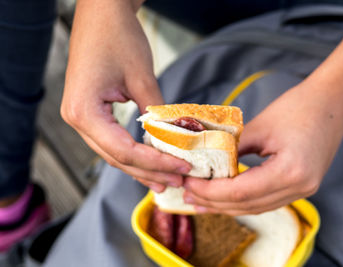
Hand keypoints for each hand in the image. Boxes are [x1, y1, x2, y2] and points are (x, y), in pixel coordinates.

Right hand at [61, 0, 190, 191]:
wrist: (102, 12)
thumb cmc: (117, 36)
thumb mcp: (142, 77)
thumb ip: (156, 113)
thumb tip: (174, 139)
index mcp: (83, 112)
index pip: (124, 151)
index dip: (155, 164)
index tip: (182, 168)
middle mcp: (76, 120)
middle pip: (117, 158)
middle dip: (149, 172)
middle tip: (178, 181)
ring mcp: (81, 117)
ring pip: (114, 153)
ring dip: (141, 168)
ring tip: (166, 180)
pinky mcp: (91, 112)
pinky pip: (113, 140)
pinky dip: (133, 153)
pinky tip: (150, 161)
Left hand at [183, 0, 342, 214]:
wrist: (332, 103)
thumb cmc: (299, 107)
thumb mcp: (260, 127)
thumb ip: (232, 150)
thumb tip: (206, 165)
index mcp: (290, 172)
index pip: (240, 192)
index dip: (210, 192)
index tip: (188, 185)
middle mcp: (300, 188)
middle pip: (247, 206)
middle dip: (213, 203)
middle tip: (187, 197)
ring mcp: (303, 190)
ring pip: (256, 208)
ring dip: (226, 206)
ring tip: (200, 202)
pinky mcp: (301, 187)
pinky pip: (266, 201)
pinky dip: (242, 200)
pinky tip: (224, 197)